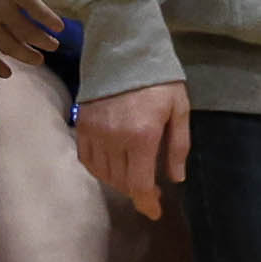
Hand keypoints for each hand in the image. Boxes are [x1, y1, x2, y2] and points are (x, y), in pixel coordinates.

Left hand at [0, 0, 58, 79]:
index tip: (7, 73)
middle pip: (9, 46)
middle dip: (26, 57)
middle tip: (38, 61)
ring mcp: (3, 5)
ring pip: (28, 33)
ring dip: (43, 42)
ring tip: (53, 45)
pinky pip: (39, 13)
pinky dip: (51, 21)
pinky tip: (59, 26)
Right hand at [76, 79, 189, 220]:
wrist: (123, 48)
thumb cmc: (158, 79)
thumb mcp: (179, 109)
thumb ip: (178, 146)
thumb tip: (175, 178)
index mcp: (142, 136)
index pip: (139, 184)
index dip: (147, 204)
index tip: (155, 212)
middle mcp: (115, 139)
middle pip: (122, 182)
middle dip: (137, 191)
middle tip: (151, 189)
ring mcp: (95, 132)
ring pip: (103, 173)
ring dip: (119, 181)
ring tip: (132, 175)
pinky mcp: (81, 124)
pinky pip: (87, 159)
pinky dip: (99, 169)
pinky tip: (111, 166)